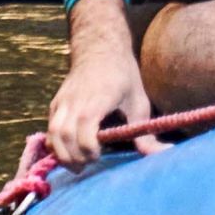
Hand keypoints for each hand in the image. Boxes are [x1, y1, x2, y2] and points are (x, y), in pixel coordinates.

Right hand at [43, 13, 150, 173]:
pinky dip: (56, 144)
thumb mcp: (139, 102)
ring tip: (77, 165)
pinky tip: (69, 153)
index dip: (89, 149)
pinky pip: (50, 129)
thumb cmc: (123, 75)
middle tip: (87, 166)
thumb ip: (145, 131)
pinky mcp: (55, 104)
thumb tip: (164, 152)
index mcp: (97, 100)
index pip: (84, 130)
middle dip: (74, 157)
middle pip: (64, 135)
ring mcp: (62, 102)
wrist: (99, 48)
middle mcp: (75, 101)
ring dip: (62, 154)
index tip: (99, 156)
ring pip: (53, 134)